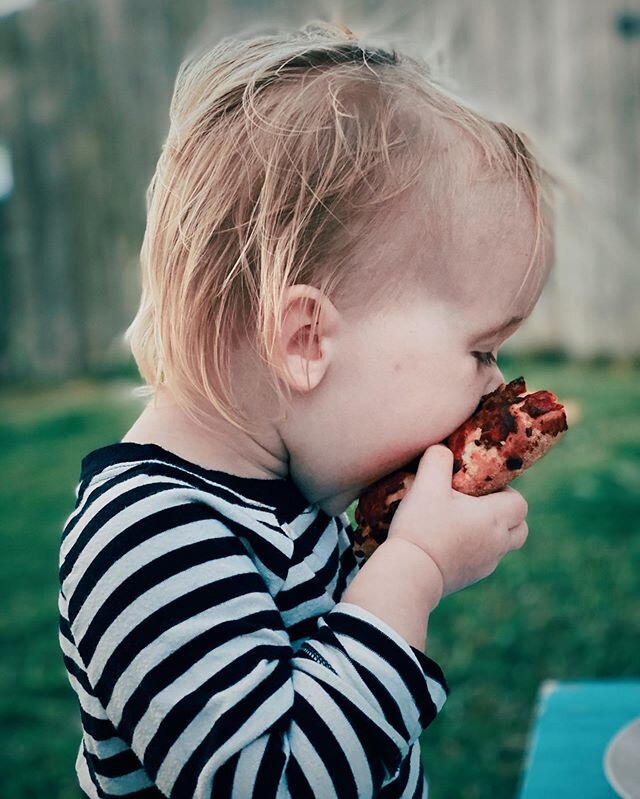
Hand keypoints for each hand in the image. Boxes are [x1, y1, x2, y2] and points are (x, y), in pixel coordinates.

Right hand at [386, 444, 528, 597]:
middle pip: (520, 529)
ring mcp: (485, 565)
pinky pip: (481, 561)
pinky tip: (445, 543)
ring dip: (489, 534)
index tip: (480, 488)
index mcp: (494, 518)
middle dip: (506, 516)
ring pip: (501, 547)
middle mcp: (497, 543)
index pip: (520, 504)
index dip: (506, 492)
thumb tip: (442, 448)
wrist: (409, 574)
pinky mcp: (469, 579)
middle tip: (476, 506)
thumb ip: (437, 459)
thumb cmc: (422, 527)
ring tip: (458, 523)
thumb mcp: (426, 485)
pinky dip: (472, 551)